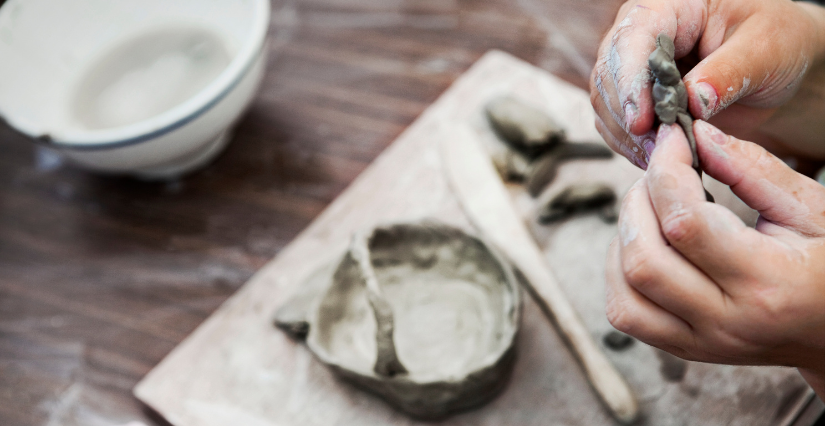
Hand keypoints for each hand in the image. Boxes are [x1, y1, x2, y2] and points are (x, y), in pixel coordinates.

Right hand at [590, 0, 824, 167]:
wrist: (772, 63)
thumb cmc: (773, 39)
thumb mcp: (765, 48)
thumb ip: (728, 73)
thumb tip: (694, 101)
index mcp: (668, 6)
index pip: (632, 38)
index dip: (630, 80)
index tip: (642, 121)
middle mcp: (640, 34)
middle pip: (608, 74)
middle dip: (627, 115)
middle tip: (656, 148)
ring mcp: (632, 68)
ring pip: (605, 103)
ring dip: (626, 136)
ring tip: (661, 156)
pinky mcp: (635, 99)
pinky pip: (615, 124)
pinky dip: (630, 146)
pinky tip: (656, 158)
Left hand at [606, 120, 824, 398]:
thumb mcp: (812, 210)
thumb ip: (753, 169)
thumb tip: (697, 135)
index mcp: (767, 282)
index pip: (685, 224)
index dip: (666, 171)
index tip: (671, 138)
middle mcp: (728, 321)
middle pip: (643, 261)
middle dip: (637, 203)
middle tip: (662, 175)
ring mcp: (701, 342)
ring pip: (625, 293)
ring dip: (624, 238)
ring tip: (654, 210)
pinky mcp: (684, 348)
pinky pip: (626, 313)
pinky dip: (620, 272)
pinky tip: (648, 244)